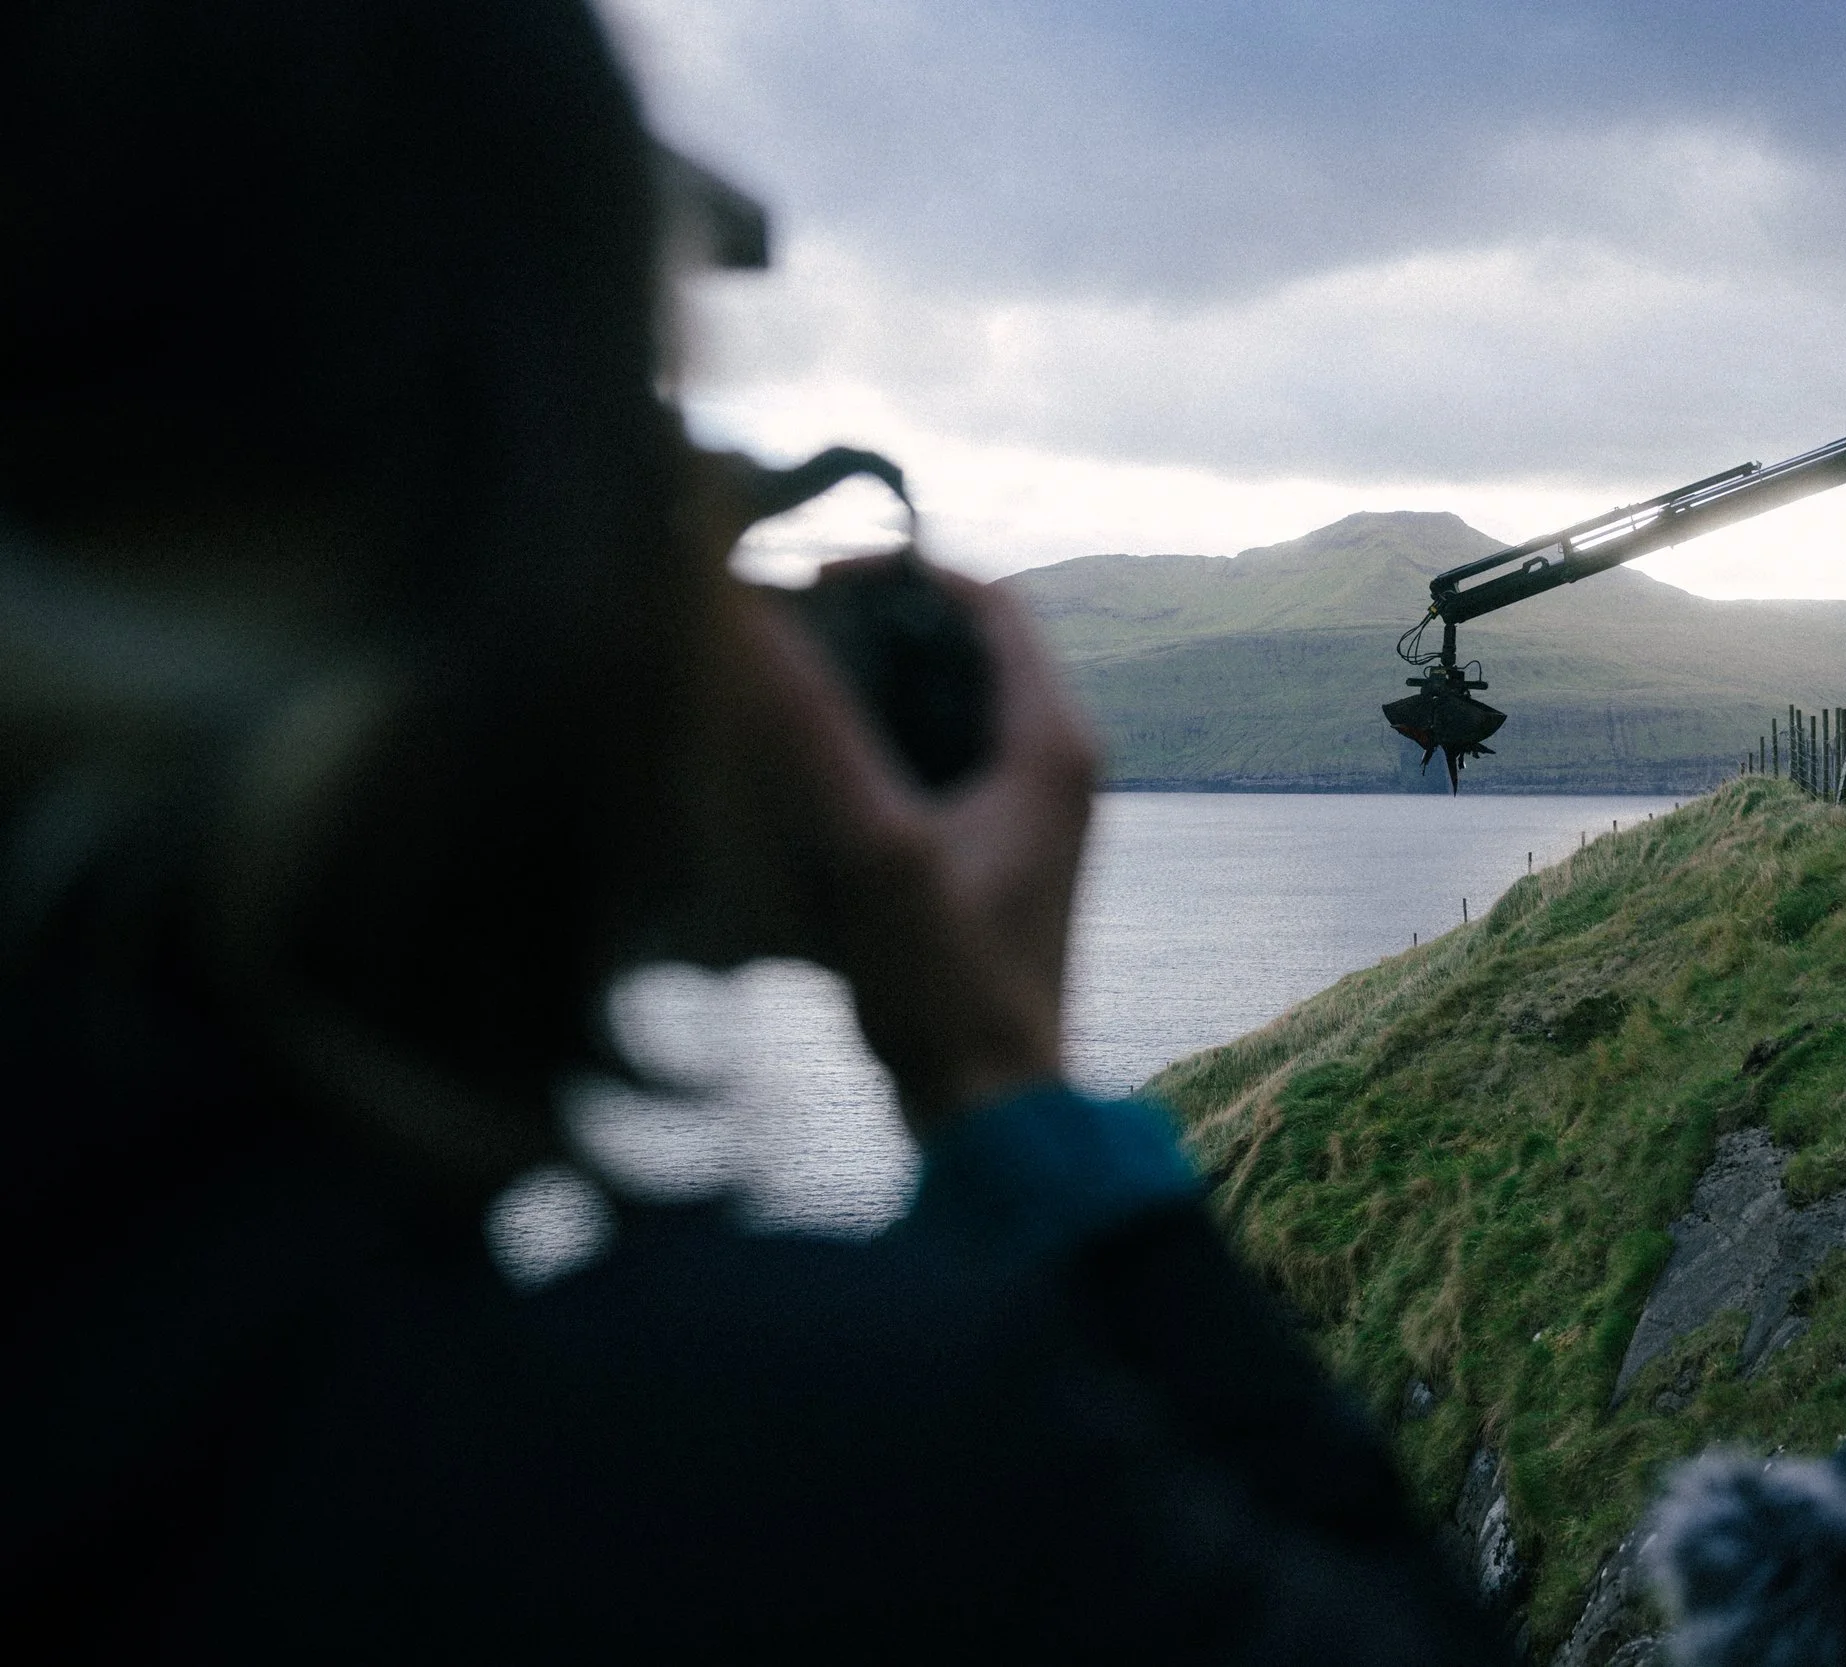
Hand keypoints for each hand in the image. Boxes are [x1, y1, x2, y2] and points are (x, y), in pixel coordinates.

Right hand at [696, 547, 1098, 1131]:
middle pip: (963, 643)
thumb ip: (813, 731)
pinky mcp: (995, 851)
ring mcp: (1029, 810)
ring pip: (945, 700)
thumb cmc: (947, 991)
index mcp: (1053, 744)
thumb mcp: (872, 850)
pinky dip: (876, 740)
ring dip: (870, 682)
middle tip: (777, 626)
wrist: (993, 1116)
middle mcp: (1056, 763)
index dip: (898, 569)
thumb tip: (748, 618)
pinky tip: (804, 765)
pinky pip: (935, 757)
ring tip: (779, 683)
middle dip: (872, 622)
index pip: (988, 599)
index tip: (807, 578)